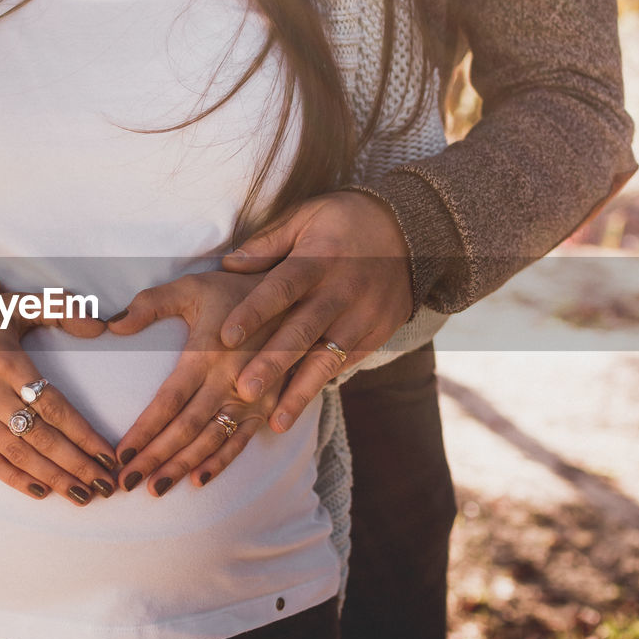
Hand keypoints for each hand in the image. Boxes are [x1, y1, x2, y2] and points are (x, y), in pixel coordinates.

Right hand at [0, 296, 118, 504]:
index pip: (56, 408)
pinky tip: (42, 492)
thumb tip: (100, 327)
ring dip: (54, 478)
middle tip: (106, 486)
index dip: (85, 435)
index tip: (110, 455)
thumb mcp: (15, 303)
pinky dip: (15, 480)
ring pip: (20, 455)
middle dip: (78, 465)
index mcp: (8, 364)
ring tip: (83, 496)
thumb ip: (60, 309)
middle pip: (43, 438)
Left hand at [105, 271, 280, 495]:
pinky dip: (221, 462)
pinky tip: (198, 481)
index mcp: (207, 353)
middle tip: (127, 483)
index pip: (169, 400)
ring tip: (156, 489)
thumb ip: (150, 304)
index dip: (144, 430)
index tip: (120, 454)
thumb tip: (112, 324)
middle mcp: (229, 380)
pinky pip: (242, 440)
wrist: (295, 295)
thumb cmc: (234, 291)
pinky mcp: (268, 405)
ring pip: (212, 440)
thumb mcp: (191, 287)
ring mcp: (252, 397)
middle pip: (187, 428)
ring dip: (183, 467)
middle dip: (156, 458)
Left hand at [219, 191, 413, 431]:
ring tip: (275, 422)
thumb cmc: (344, 221)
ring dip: (300, 392)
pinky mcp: (378, 333)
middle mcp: (342, 290)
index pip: (282, 287)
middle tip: (244, 391)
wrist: (412, 230)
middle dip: (273, 363)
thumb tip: (229, 264)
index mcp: (319, 257)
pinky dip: (321, 386)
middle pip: (303, 330)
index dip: (254, 312)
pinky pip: (347, 364)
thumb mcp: (307, 216)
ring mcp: (363, 315)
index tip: (225, 337)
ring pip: (327, 358)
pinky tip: (297, 408)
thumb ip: (268, 242)